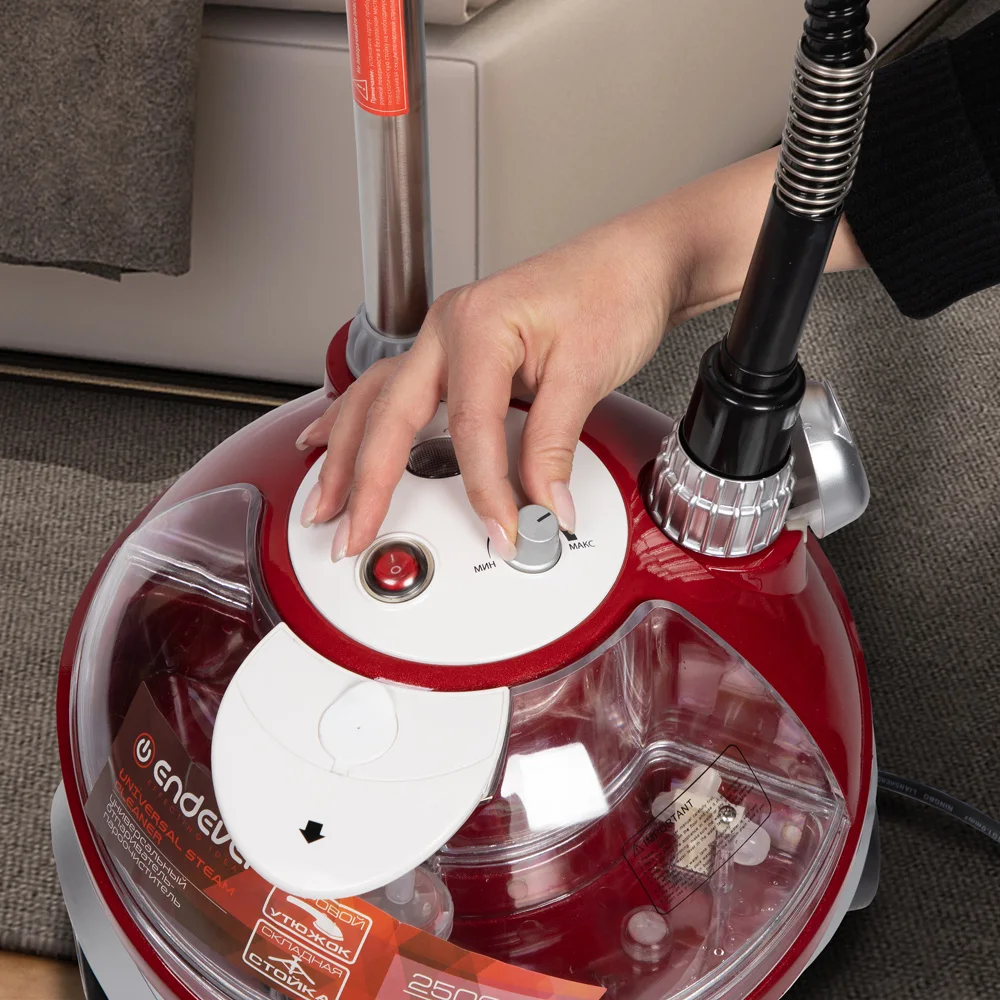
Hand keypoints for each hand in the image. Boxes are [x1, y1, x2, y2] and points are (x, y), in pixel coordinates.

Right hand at [296, 211, 681, 561]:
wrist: (635, 262)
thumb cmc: (613, 293)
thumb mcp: (586, 373)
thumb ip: (553, 447)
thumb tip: (542, 506)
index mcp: (477, 324)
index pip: (468, 428)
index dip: (482, 490)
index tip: (501, 530)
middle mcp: (448, 328)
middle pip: (389, 414)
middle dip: (362, 479)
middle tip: (349, 532)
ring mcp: (444, 337)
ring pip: (375, 400)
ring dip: (344, 452)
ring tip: (322, 496)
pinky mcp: (455, 351)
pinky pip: (392, 390)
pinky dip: (362, 421)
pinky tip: (332, 437)